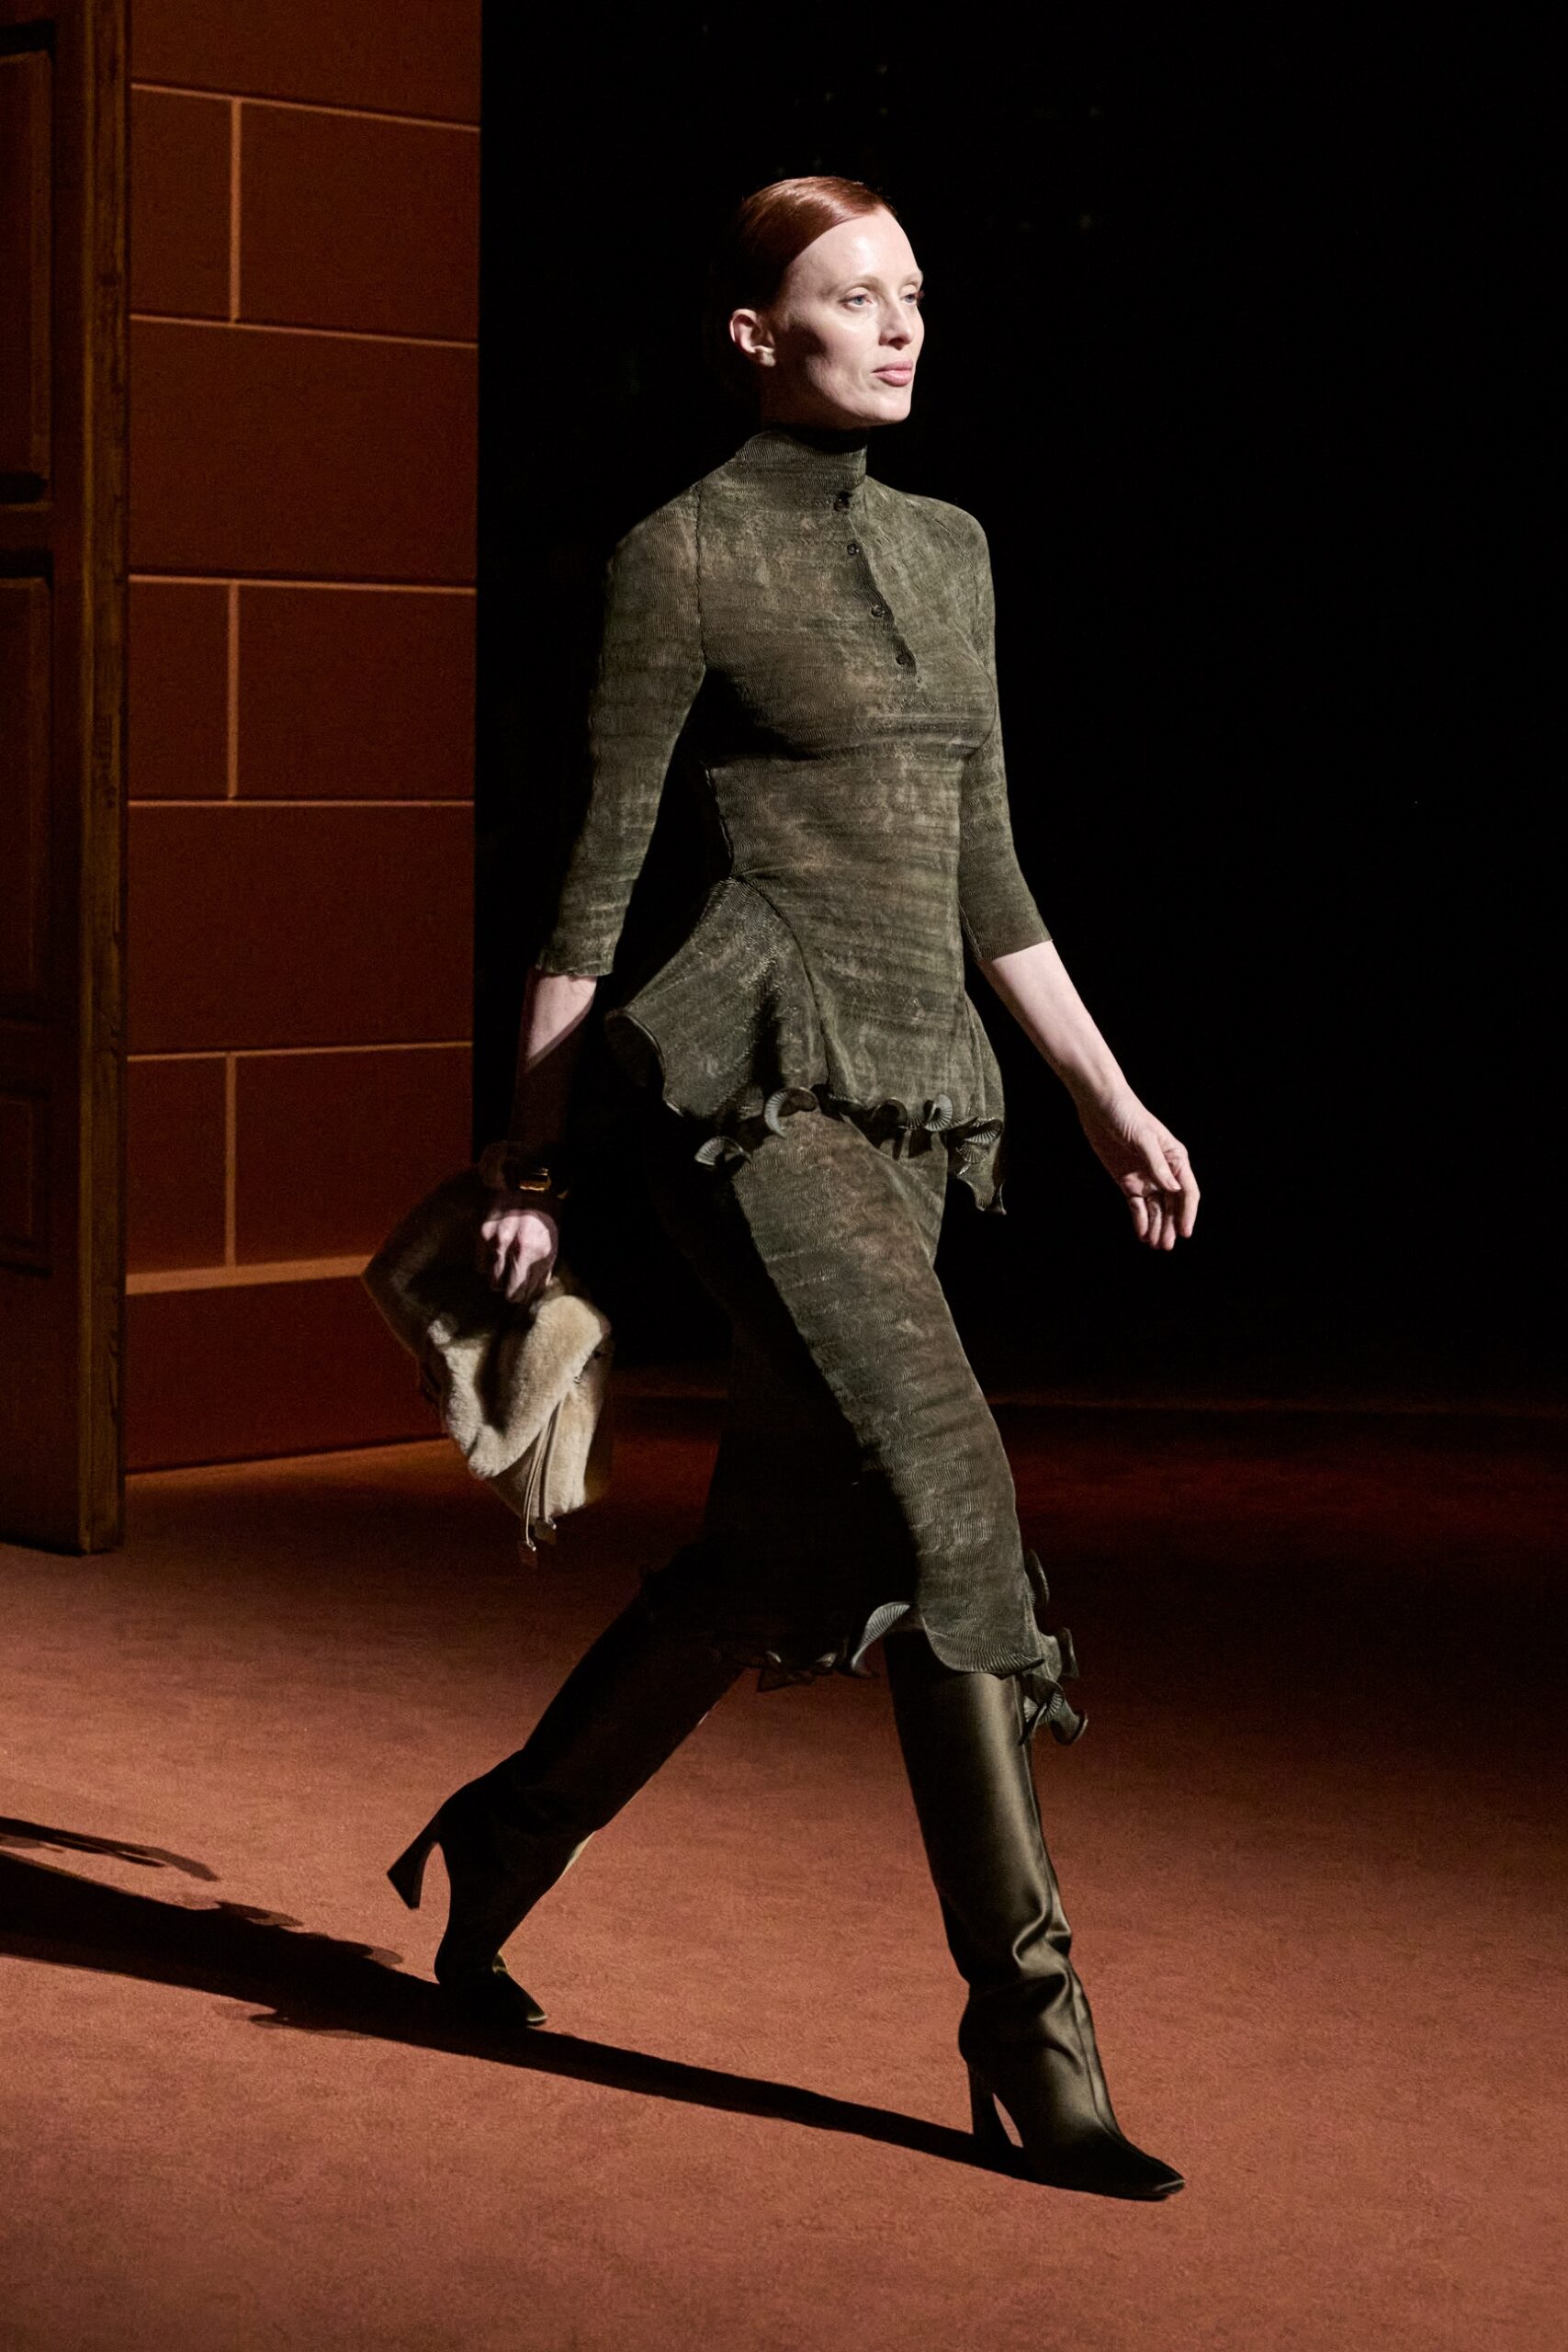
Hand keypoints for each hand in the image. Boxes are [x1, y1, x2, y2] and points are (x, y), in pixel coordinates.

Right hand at [476, 1188, 559, 1302]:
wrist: (527, 1180)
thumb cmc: (545, 1212)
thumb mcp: (553, 1242)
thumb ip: (544, 1268)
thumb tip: (534, 1291)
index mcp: (537, 1253)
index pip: (523, 1293)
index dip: (523, 1295)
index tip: (522, 1291)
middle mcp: (516, 1251)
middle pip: (505, 1291)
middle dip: (509, 1288)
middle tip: (512, 1280)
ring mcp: (496, 1243)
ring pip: (490, 1280)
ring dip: (497, 1277)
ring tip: (503, 1267)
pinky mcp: (481, 1234)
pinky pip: (479, 1264)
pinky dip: (486, 1264)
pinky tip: (494, 1255)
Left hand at [1072, 1088, 1199, 1250]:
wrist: (1099, 1104)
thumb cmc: (1126, 1113)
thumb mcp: (1143, 1137)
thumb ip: (1157, 1164)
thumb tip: (1173, 1188)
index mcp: (1175, 1158)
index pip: (1187, 1191)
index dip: (1187, 1213)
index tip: (1184, 1232)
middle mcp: (1163, 1171)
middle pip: (1172, 1205)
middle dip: (1171, 1225)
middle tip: (1166, 1245)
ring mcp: (1145, 1177)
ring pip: (1156, 1208)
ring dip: (1157, 1227)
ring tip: (1156, 1245)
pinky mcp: (1126, 1181)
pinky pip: (1137, 1205)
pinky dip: (1140, 1219)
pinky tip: (1142, 1234)